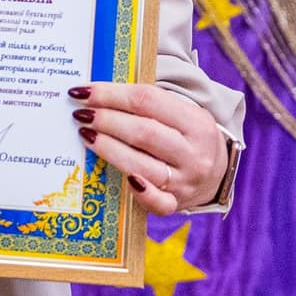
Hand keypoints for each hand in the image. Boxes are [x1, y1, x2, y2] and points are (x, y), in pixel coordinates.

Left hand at [67, 82, 228, 214]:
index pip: (146, 100)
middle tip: (80, 114)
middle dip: (105, 120)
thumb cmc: (185, 136)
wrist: (215, 173)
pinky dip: (139, 192)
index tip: (83, 92)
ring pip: (141, 164)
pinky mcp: (176, 203)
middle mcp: (194, 153)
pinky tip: (122, 177)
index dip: (110, 94)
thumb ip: (146, 103)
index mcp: (197, 122)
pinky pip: (157, 203)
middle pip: (142, 132)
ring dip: (108, 148)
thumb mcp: (180, 113)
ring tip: (85, 134)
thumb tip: (97, 93)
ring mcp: (186, 181)